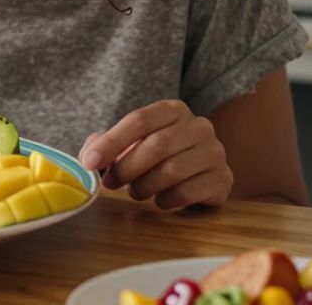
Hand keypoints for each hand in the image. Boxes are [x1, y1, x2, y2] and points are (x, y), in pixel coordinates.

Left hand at [78, 99, 232, 209]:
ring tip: (135, 191)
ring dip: (144, 186)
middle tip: (110, 184)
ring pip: (171, 170)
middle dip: (126, 168)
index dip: (111, 142)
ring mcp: (215, 152)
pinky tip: (160, 199)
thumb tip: (89, 156)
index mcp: (173, 110)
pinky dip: (165, 200)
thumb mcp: (132, 142)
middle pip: (156, 145)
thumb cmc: (159, 156)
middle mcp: (199, 126)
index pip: (139, 120)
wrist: (201, 174)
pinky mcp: (222, 179)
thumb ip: (107, 144)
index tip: (89, 163)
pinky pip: (186, 192)